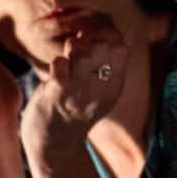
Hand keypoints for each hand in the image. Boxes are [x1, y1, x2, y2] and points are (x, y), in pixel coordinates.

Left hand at [20, 12, 128, 163]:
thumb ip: (103, 65)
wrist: (55, 145)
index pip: (121, 48)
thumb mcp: (100, 91)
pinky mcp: (55, 96)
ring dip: (72, 48)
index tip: (93, 41)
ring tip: (68, 55)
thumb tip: (95, 32)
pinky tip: (57, 69)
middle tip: (77, 47)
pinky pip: (59, 68)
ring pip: (81, 56)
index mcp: (114, 87)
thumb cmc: (75, 111)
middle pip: (102, 47)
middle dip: (87, 38)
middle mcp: (100, 90)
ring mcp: (77, 93)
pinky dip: (57, 62)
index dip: (106, 36)